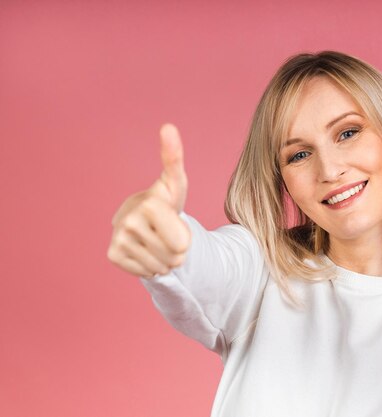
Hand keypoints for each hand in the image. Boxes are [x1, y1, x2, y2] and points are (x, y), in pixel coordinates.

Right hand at [107, 123, 190, 277]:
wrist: (142, 219)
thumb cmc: (166, 200)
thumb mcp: (176, 183)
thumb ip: (174, 157)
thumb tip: (168, 126)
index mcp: (150, 203)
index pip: (183, 243)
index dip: (185, 236)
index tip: (174, 221)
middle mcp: (128, 220)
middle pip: (175, 257)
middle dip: (177, 250)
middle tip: (166, 233)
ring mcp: (117, 239)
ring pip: (162, 267)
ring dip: (165, 259)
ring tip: (157, 241)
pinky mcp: (112, 255)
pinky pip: (146, 273)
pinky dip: (150, 266)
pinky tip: (144, 249)